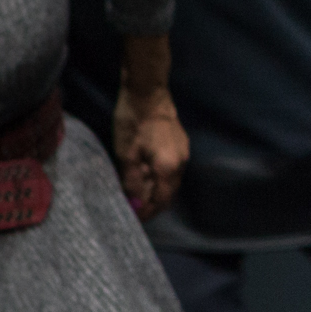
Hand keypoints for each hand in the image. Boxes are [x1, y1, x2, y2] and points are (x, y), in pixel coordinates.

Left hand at [111, 85, 188, 217]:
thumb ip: (133, 182)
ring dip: (156, 191)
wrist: (147, 92)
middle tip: (134, 210)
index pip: (160, 200)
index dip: (148, 212)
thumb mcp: (127, 155)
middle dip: (152, 204)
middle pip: (169, 193)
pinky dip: (159, 178)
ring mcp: (183, 153)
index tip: (134, 219)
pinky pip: (171, 170)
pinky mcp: (180, 145)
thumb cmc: (133, 123)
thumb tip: (135, 203)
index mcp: (168, 169)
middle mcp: (181, 164)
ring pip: (170, 181)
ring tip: (137, 194)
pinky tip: (145, 176)